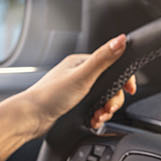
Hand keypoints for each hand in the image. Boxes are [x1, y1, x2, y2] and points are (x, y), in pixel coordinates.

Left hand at [14, 34, 138, 137]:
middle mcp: (78, 74)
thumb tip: (121, 39)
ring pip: (102, 99)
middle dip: (113, 100)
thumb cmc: (50, 96)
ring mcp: (75, 89)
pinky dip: (96, 116)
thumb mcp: (82, 76)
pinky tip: (92, 121)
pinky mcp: (73, 104)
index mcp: (81, 63)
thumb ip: (103, 58)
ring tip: (99, 118)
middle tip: (107, 109)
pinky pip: (93, 109)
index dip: (123, 79)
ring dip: (105, 110)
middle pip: (109, 85)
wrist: (30, 118)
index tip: (130, 90)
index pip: (112, 65)